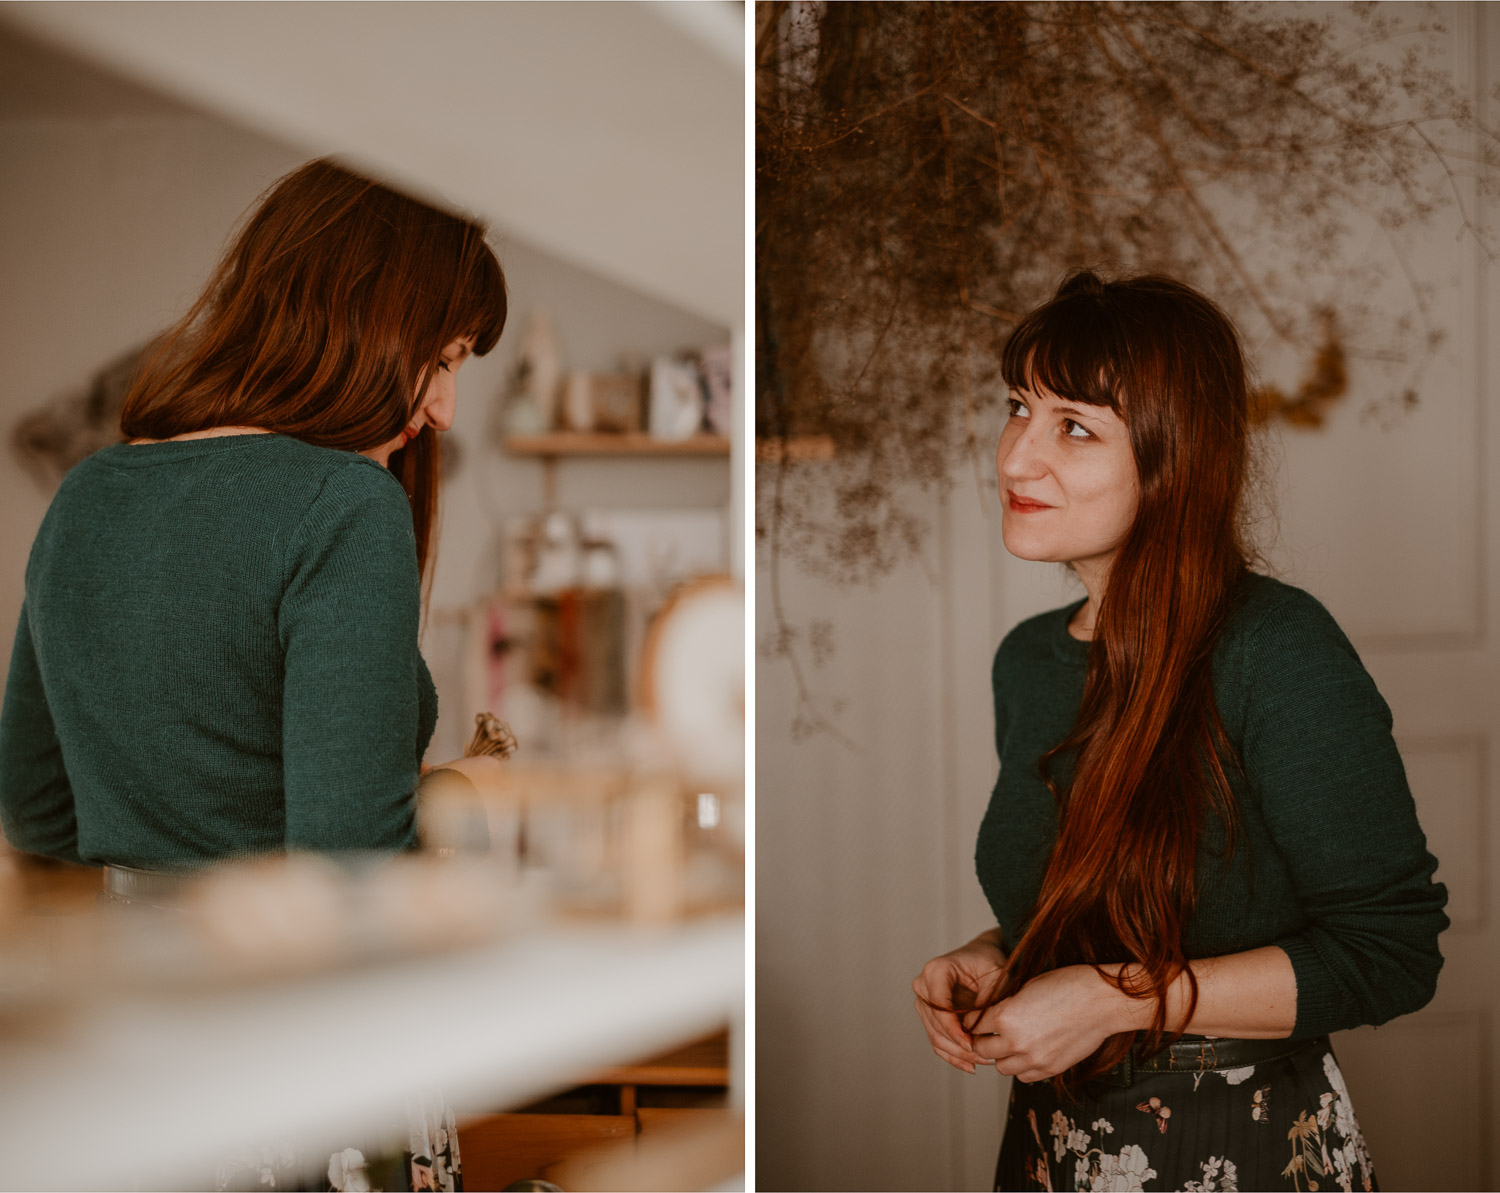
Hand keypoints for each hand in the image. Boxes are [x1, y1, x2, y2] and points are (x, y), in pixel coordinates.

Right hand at [912, 931, 1007, 1074]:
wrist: (982, 957)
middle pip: (936, 1025)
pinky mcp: (928, 1015)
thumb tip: (981, 1027)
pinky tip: (970, 1065)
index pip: (940, 1008)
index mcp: (936, 971)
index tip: (973, 1045)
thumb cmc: (989, 961)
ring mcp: (923, 1001)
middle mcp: (923, 986)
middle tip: (984, 1058)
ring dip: (958, 1054)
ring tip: (983, 1061)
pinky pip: (937, 1040)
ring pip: (935, 1036)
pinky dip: (952, 1055)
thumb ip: (990, 997)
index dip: (955, 1030)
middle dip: (959, 1046)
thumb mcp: (996, 974)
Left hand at [964, 964, 1131, 1082]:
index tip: (975, 1019)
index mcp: (1005, 1016)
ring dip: (1001, 1056)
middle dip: (982, 1040)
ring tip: (1009, 1044)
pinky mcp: (1050, 1069)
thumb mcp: (1026, 987)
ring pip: (1001, 1068)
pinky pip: (1024, 1077)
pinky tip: (1027, 1053)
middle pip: (982, 1050)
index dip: (972, 1021)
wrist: (1101, 1001)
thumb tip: (991, 1016)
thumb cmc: (1066, 985)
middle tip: (987, 1033)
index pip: (973, 1025)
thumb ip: (1005, 1005)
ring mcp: (1034, 1059)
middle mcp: (1016, 1042)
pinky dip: (1021, 1067)